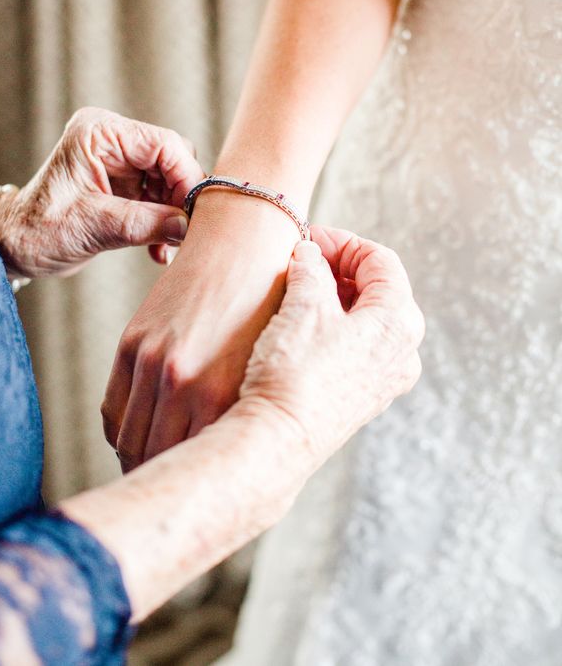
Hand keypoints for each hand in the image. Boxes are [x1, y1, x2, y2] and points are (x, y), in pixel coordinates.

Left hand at [0, 107, 203, 277]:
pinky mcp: (126, 184)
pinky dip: (164, 223)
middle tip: (185, 232)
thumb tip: (187, 226)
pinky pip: (161, 198)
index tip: (195, 212)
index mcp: (100, 133)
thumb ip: (144, 223)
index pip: (164, 144)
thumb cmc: (38, 229)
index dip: (186, 177)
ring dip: (174, 215)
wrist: (15, 245)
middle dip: (181, 198)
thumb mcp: (92, 226)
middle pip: (173, 160)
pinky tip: (158, 249)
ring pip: (171, 181)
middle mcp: (113, 140)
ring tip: (167, 246)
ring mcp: (120, 162)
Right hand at [103, 191, 300, 470]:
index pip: (194, 469)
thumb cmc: (272, 308)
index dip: (192, 491)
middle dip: (164, 485)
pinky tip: (138, 436)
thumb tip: (226, 472)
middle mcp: (184, 384)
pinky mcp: (132, 343)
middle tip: (172, 495)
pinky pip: (113, 410)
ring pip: (129, 442)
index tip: (197, 501)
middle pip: (156, 463)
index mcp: (226, 397)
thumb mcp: (269, 370)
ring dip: (138, 463)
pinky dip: (123, 432)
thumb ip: (243, 420)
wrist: (245, 243)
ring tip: (154, 472)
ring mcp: (152, 363)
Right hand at [238, 227, 423, 467]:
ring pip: (367, 321)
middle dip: (340, 269)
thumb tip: (310, 255)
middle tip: (304, 261)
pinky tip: (300, 327)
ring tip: (297, 290)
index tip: (309, 239)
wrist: (277, 440)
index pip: (381, 261)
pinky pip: (357, 348)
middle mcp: (403, 352)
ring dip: (335, 298)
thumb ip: (311, 270)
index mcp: (399, 322)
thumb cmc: (295, 372)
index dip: (343, 242)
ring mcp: (385, 379)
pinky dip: (334, 327)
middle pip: (379, 290)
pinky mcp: (363, 399)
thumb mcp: (303, 305)